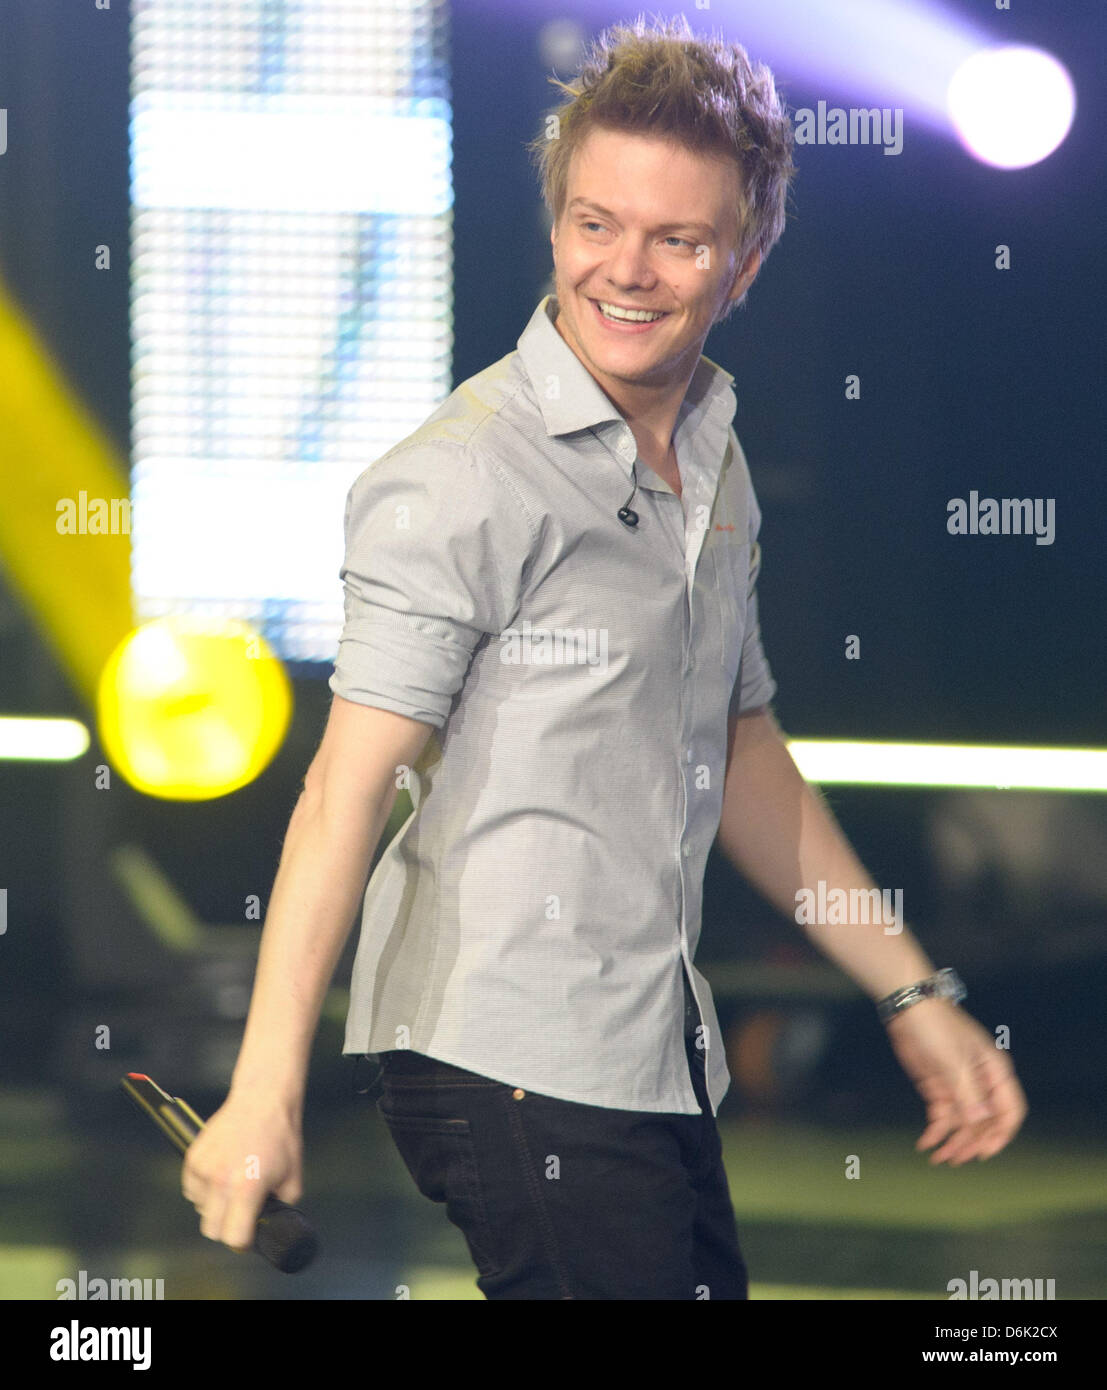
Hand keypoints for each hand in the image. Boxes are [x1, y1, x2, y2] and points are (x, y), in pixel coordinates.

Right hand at [181, 1092, 303, 1252]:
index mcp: (247, 1189)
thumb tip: (270, 1221)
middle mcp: (221, 1181)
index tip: (248, 1235)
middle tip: (241, 1211)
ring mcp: (203, 1169)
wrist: (263, 1100)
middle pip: (212, 1230)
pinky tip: (221, 1173)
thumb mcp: (293, 1177)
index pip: (233, 1237)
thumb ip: (281, 1206)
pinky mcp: (193, 1157)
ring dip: (215, 1205)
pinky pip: (191, 1189)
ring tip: (233, 1184)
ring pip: (200, 1209)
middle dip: (228, 1226)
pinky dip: (204, 1188)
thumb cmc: (281, 1136)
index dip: (243, 1241)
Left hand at [883, 998, 1027, 1164]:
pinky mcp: (939, 1088)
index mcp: (995, 1072)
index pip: (1010, 1111)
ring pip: (963, 1123)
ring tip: (938, 1158)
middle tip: (956, 1159)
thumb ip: (967, 1093)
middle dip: (971, 1142)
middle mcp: (981, 1083)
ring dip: (952, 1141)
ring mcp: (959, 1087)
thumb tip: (979, 1123)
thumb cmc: (937, 1026)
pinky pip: (943, 1116)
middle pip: (984, 1122)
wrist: (907, 1008)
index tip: (984, 1152)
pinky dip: (936, 1131)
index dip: (1001, 1134)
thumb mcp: (954, 1060)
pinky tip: (926, 1143)